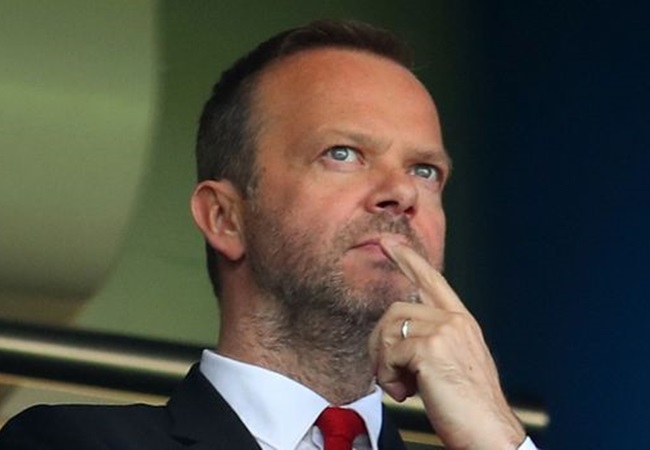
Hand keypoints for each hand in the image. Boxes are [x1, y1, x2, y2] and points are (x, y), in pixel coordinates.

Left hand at [368, 237, 525, 448]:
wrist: (489, 434)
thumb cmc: (468, 408)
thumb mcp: (452, 366)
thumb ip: (431, 344)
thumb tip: (396, 341)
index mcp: (462, 323)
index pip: (433, 280)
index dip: (409, 259)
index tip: (390, 242)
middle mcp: (456, 321)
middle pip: (396, 308)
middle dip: (380, 341)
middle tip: (386, 373)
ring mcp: (446, 331)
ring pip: (390, 328)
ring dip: (384, 362)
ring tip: (399, 386)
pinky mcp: (432, 348)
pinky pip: (390, 352)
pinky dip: (388, 375)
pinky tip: (404, 392)